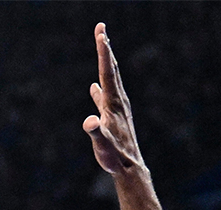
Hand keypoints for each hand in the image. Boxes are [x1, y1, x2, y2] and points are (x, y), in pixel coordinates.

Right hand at [82, 23, 145, 176]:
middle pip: (111, 70)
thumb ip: (96, 132)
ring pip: (110, 81)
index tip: (101, 32)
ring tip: (102, 50)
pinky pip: (106, 97)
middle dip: (105, 49)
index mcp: (113, 103)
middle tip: (101, 29)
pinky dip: (100, 88)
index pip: (107, 72)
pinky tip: (94, 87)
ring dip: (105, 64)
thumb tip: (90, 121)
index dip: (103, 51)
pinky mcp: (115, 118)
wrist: (130, 169)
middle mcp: (117, 102)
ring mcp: (117, 110)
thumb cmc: (115, 158)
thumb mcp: (102, 145)